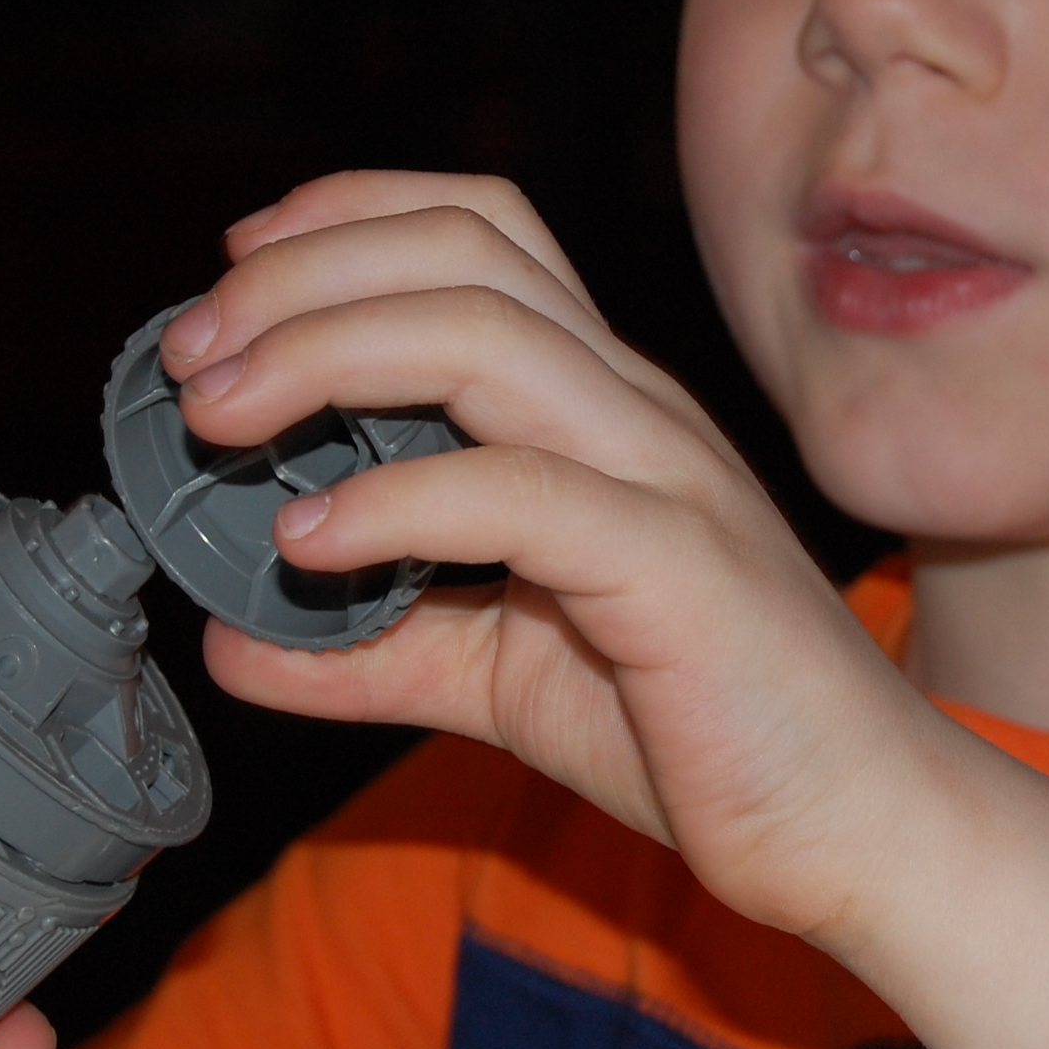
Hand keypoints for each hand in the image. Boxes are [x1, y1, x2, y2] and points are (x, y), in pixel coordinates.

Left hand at [165, 170, 966, 944]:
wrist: (860, 828)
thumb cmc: (706, 736)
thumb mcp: (500, 680)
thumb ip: (374, 648)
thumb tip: (232, 640)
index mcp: (603, 406)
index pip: (479, 232)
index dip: (344, 220)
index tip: (233, 279)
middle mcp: (637, 410)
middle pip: (461, 252)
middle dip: (300, 277)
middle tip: (189, 359)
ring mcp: (666, 478)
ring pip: (486, 336)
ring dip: (326, 351)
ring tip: (221, 417)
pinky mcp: (680, 571)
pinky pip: (525, 495)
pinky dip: (398, 500)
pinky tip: (311, 545)